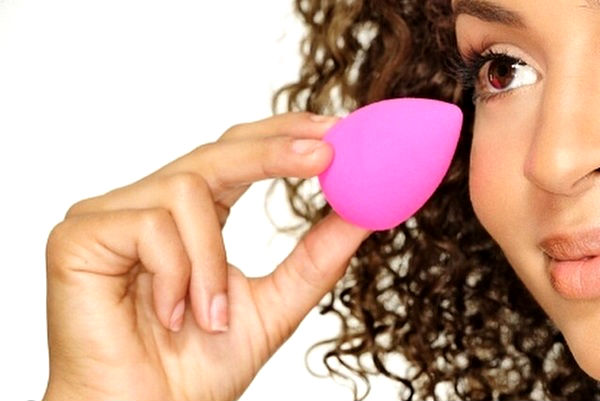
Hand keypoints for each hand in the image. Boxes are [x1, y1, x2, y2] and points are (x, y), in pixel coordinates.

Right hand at [43, 112, 371, 400]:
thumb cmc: (196, 368)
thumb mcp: (274, 304)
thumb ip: (314, 258)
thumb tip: (360, 213)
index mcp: (191, 217)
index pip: (234, 155)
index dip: (280, 136)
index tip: (334, 131)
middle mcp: (150, 205)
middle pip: (214, 153)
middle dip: (272, 151)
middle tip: (325, 152)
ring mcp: (112, 216)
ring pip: (186, 192)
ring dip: (211, 261)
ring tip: (210, 314)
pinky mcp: (80, 235)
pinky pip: (150, 227)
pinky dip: (176, 275)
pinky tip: (168, 313)